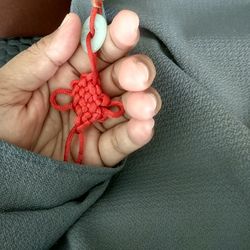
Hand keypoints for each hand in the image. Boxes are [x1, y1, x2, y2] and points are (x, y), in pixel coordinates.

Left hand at [0, 10, 161, 166]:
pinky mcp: (99, 151)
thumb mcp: (11, 87)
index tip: (129, 25)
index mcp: (68, 75)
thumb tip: (72, 23)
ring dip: (142, 103)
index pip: (97, 52)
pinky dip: (134, 135)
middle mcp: (88, 96)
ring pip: (128, 109)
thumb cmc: (0, 124)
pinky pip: (120, 142)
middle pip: (120, 78)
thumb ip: (43, 58)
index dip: (115, 38)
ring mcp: (96, 123)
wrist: (2, 168)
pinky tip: (144, 127)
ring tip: (144, 104)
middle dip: (134, 72)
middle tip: (138, 74)